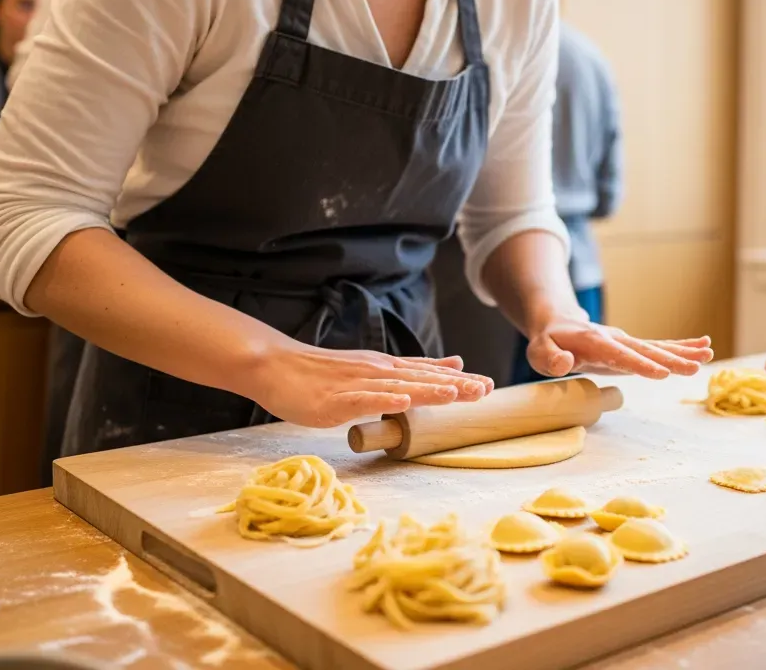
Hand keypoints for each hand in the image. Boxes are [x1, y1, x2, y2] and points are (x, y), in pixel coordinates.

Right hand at [251, 345, 494, 427]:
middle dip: (455, 386)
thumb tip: (455, 363)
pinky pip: (362, 399)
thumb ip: (413, 368)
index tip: (489, 385)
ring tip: (455, 393)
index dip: (460, 380)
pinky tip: (402, 401)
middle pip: (420, 378)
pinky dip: (383, 399)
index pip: (429, 373)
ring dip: (427, 389)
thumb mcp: (374, 367)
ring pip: (397, 386)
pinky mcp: (334, 400)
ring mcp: (355, 384)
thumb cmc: (323, 373)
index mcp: (386, 367)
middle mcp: (376, 371)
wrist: (276, 366)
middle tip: (485, 390)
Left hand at [524, 316, 712, 379]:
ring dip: (682, 351)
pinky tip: (703, 346)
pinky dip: (681, 346)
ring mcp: (625, 341)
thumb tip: (565, 364)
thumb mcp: (539, 351)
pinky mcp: (631, 346)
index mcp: (594, 342)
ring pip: (657, 347)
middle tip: (697, 366)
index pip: (620, 355)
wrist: (556, 323)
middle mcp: (615, 339)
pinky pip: (658, 346)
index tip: (662, 373)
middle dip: (671, 359)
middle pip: (646, 350)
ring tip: (708, 354)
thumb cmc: (547, 341)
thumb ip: (551, 359)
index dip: (641, 364)